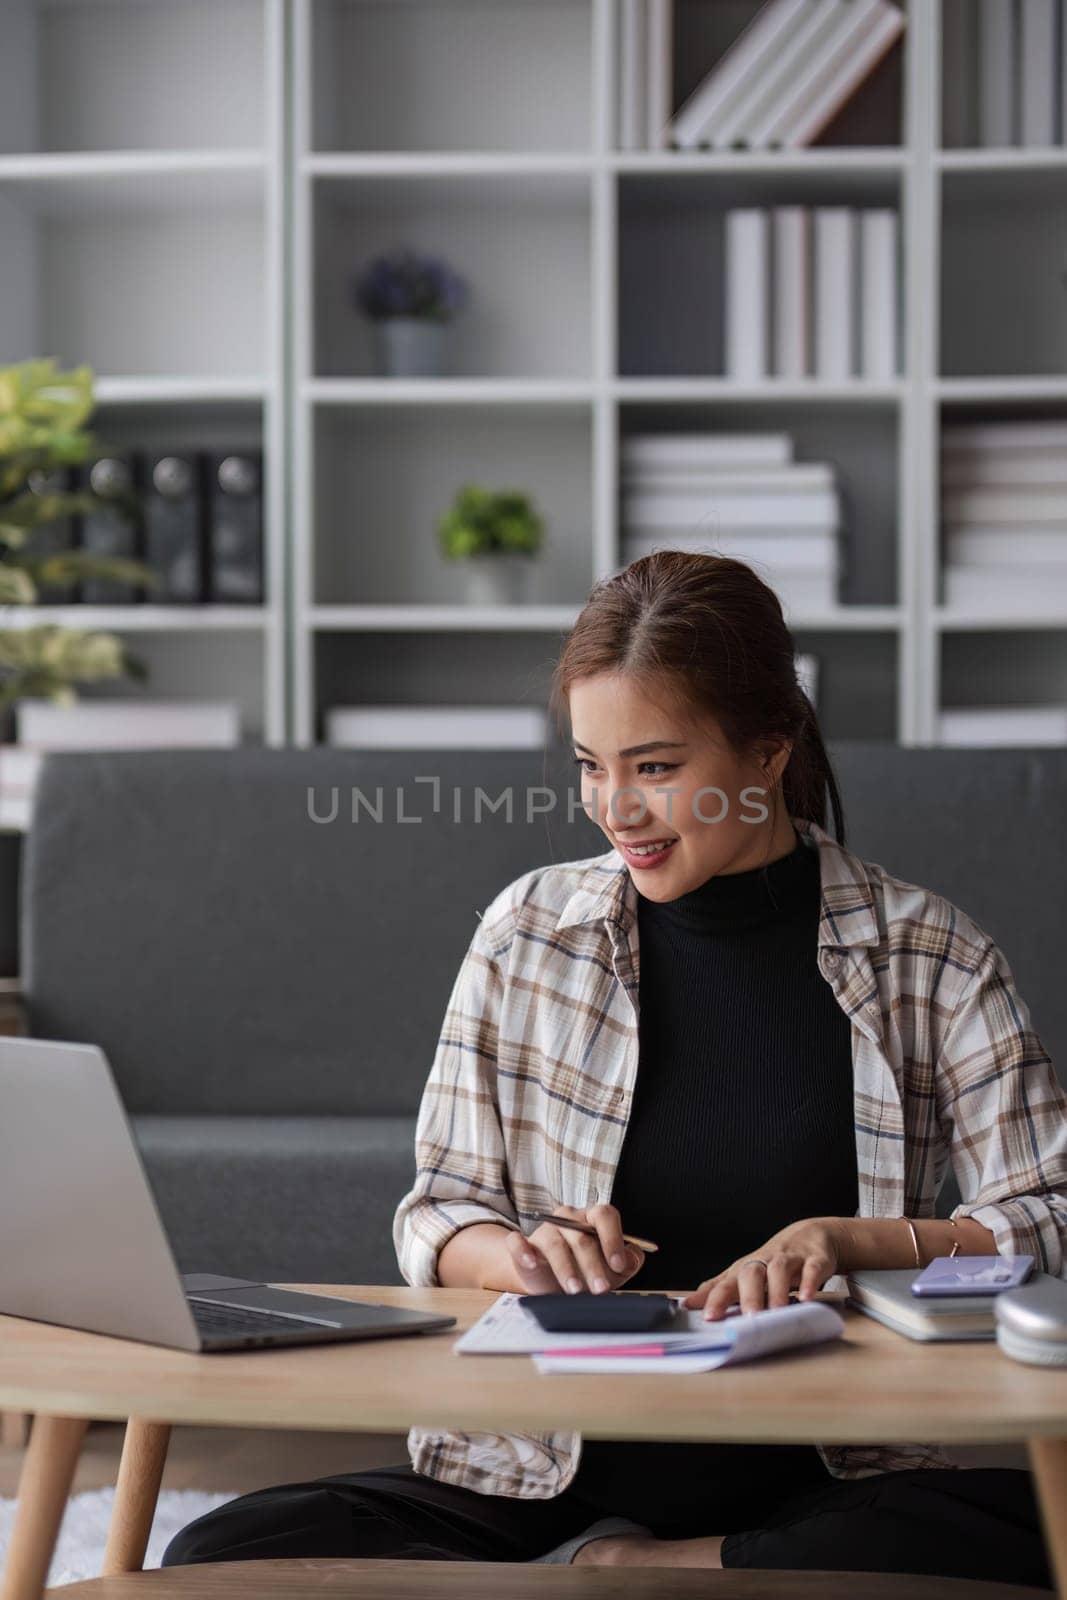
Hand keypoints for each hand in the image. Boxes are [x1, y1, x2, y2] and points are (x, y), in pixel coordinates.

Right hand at [503, 1203, 645, 1295]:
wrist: (549, 1280)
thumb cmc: (585, 1269)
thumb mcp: (610, 1268)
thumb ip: (627, 1261)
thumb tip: (633, 1257)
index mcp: (591, 1218)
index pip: (604, 1216)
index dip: (613, 1239)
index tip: (618, 1264)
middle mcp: (568, 1219)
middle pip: (582, 1237)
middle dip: (593, 1266)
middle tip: (601, 1289)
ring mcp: (544, 1231)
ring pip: (555, 1245)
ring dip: (566, 1269)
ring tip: (575, 1290)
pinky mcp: (522, 1245)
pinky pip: (518, 1242)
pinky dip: (522, 1250)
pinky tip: (530, 1261)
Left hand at [683, 1217, 844, 1320]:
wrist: (808, 1233)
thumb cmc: (770, 1261)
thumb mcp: (743, 1273)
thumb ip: (718, 1288)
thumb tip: (688, 1303)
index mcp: (745, 1269)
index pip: (726, 1283)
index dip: (716, 1299)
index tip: (708, 1317)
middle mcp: (764, 1261)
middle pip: (751, 1273)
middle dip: (748, 1295)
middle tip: (748, 1318)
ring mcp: (789, 1259)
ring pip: (780, 1270)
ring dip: (777, 1291)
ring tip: (777, 1312)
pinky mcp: (814, 1259)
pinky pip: (811, 1269)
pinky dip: (809, 1282)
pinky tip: (806, 1297)